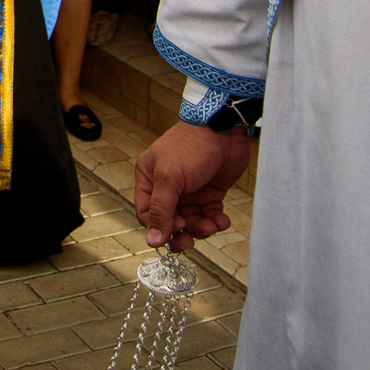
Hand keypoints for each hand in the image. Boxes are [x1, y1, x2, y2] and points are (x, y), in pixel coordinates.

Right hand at [135, 121, 251, 248]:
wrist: (223, 130)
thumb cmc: (191, 146)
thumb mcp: (170, 178)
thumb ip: (160, 210)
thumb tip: (152, 240)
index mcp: (149, 180)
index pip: (146, 215)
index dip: (160, 226)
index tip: (177, 226)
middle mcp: (168, 188)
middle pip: (169, 222)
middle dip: (181, 233)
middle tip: (191, 239)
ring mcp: (189, 192)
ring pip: (190, 222)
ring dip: (201, 228)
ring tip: (212, 224)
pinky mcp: (209, 193)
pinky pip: (209, 216)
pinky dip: (215, 222)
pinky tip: (222, 219)